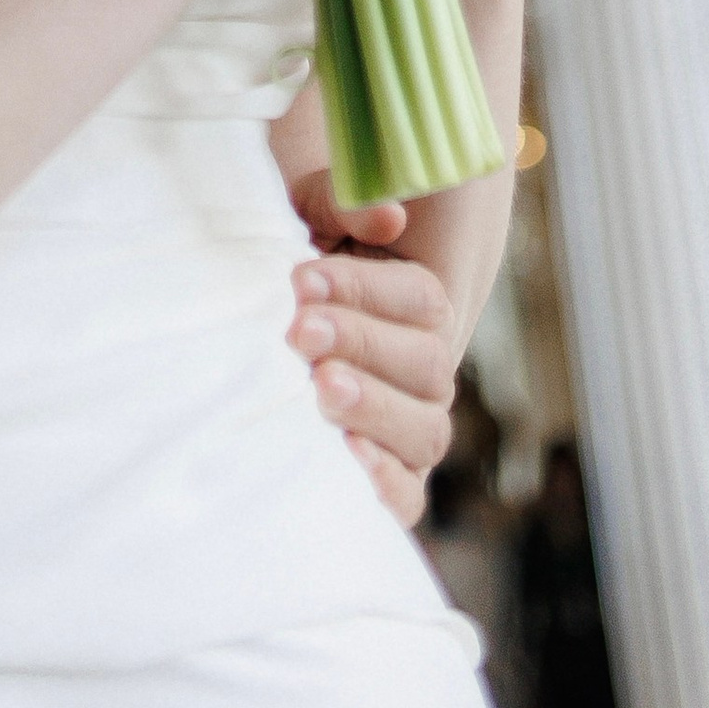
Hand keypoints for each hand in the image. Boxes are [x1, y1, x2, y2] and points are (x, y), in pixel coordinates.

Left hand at [285, 172, 457, 526]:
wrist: (280, 326)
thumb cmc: (300, 268)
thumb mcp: (314, 220)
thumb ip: (345, 210)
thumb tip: (388, 218)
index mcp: (422, 303)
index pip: (419, 299)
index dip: (363, 289)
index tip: (300, 278)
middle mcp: (429, 367)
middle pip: (425, 363)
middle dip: (360, 343)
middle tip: (300, 331)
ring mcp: (414, 425)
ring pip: (425, 429)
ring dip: (374, 407)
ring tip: (320, 386)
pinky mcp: (390, 478)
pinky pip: (409, 497)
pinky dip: (390, 485)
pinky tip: (351, 458)